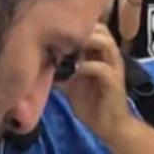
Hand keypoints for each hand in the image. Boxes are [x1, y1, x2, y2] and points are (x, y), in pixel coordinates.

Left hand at [61, 25, 133, 142]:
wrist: (110, 127)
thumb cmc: (92, 105)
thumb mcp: (72, 86)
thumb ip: (62, 73)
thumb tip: (40, 66)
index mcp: (101, 55)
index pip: (94, 29)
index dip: (78, 26)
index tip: (58, 30)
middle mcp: (110, 57)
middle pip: (101, 30)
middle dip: (82, 30)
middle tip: (61, 37)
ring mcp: (114, 68)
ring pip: (105, 43)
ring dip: (87, 42)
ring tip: (69, 49)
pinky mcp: (114, 82)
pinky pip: (101, 68)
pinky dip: (86, 67)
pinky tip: (74, 72)